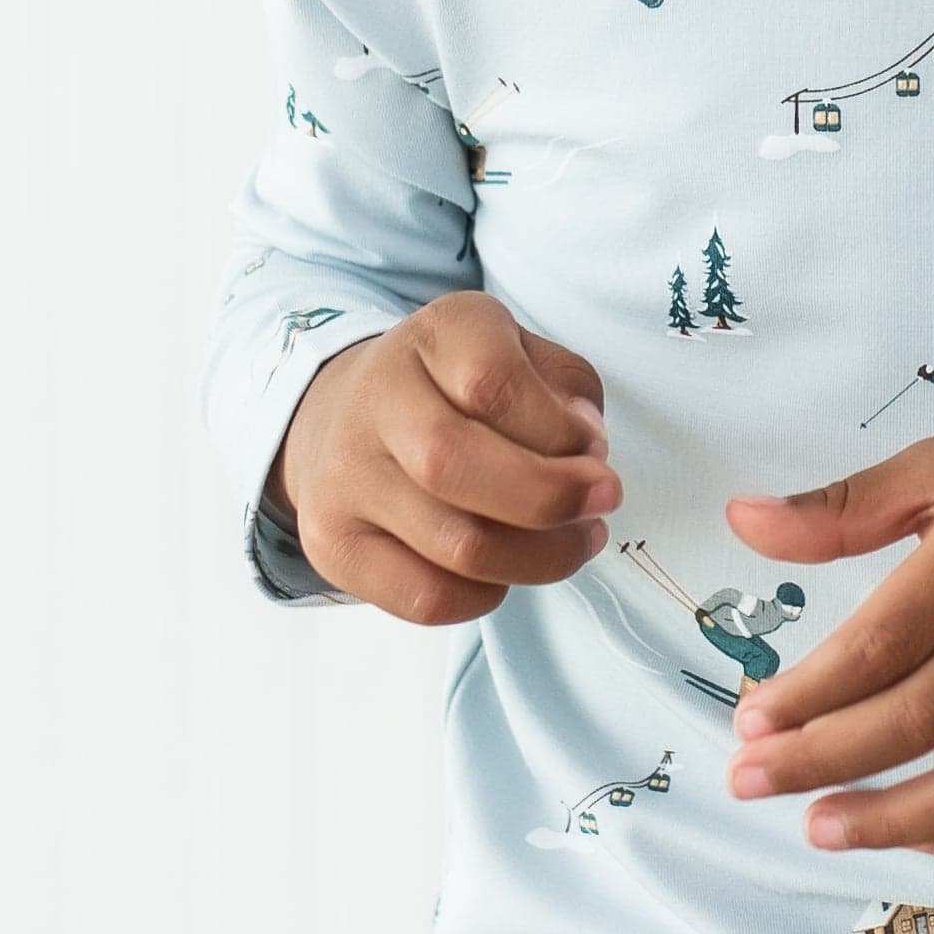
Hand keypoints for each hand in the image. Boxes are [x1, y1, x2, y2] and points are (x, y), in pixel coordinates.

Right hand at [274, 292, 615, 624]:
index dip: (560, 430)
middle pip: (452, 463)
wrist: (352, 418)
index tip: (596, 451)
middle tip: (601, 507)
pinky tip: (506, 570)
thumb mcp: (527, 356)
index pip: (491, 381)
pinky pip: (426, 598)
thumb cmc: (465, 389)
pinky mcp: (333, 545)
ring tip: (572, 541)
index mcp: (435, 334)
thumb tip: (583, 448)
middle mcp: (375, 396)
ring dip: (539, 557)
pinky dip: (486, 595)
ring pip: (454, 544)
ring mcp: (344, 476)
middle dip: (549, 499)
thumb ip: (569, 390)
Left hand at [718, 421, 933, 860]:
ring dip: (894, 819)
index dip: (809, 692)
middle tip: (751, 779)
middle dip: (823, 758)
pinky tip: (920, 837)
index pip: (884, 642)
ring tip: (819, 829)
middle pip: (921, 717)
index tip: (749, 718)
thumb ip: (843, 506)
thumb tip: (742, 521)